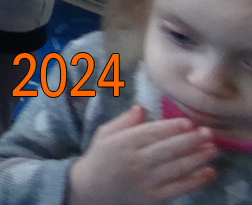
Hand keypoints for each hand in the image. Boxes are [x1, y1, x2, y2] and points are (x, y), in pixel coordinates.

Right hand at [67, 105, 217, 204]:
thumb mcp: (104, 135)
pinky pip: (178, 188)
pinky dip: (196, 181)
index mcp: (121, 144)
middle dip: (190, 141)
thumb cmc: (100, 159)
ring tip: (213, 149)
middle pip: (167, 150)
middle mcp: (135, 162)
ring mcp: (145, 181)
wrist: (90, 191)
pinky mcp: (153, 198)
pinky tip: (209, 172)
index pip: (151, 133)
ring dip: (198, 158)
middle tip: (208, 133)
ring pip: (177, 168)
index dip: (172, 128)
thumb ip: (123, 121)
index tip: (189, 122)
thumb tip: (142, 107)